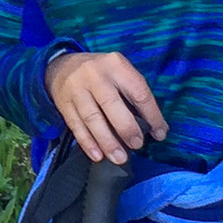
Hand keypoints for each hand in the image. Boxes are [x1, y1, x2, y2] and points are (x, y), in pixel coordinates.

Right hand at [44, 51, 167, 165]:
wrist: (62, 65)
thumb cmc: (100, 73)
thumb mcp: (119, 71)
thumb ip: (134, 94)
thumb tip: (153, 127)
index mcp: (115, 65)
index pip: (137, 92)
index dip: (152, 115)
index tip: (159, 133)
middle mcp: (94, 75)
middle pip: (111, 104)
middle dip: (126, 128)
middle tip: (137, 145)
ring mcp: (76, 89)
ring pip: (92, 118)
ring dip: (107, 142)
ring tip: (119, 158)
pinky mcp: (63, 104)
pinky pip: (76, 126)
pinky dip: (87, 143)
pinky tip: (98, 155)